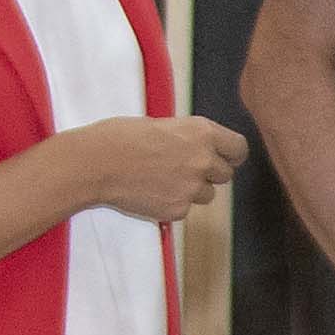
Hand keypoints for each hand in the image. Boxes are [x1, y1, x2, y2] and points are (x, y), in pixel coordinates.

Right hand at [56, 114, 245, 224]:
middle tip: (184, 168)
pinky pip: (185, 208)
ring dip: (192, 190)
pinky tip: (151, 191)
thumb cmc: (120, 137)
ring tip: (163, 179)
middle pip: (225, 174)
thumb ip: (189, 137)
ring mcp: (192, 188)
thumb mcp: (163, 124)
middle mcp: (203, 160)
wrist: (95, 164)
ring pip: (207, 195)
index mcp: (202, 132)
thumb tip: (200, 148)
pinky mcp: (178, 210)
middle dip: (210, 173)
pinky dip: (173, 203)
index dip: (231, 154)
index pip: (239, 149)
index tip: (224, 157)